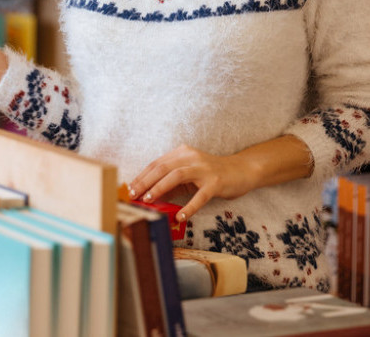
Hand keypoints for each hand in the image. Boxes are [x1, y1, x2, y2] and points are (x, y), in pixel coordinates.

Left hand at [127, 144, 258, 222]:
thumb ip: (170, 184)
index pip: (156, 164)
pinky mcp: (216, 183)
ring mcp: (204, 169)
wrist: (241, 170)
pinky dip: (188, 206)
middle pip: (162, 167)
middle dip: (144, 182)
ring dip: (159, 188)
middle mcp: (191, 158)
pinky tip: (179, 216)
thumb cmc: (211, 175)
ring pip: (176, 176)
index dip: (141, 176)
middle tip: (132, 195)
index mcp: (182, 153)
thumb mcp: (188, 176)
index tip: (128, 189)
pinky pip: (200, 196)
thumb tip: (149, 196)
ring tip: (148, 201)